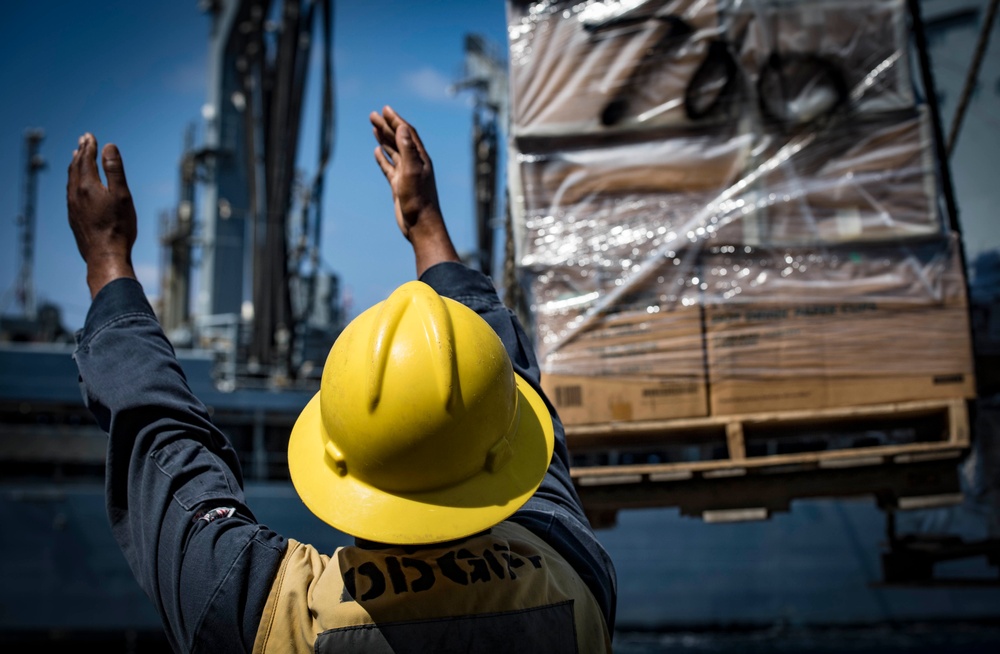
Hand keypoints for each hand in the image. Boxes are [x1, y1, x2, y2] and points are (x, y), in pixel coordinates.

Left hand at [67, 133, 137, 297]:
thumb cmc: (118, 227)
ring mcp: (72, 207)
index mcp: (87, 186)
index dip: (89, 146)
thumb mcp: (122, 195)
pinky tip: (77, 186)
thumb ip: (114, 170)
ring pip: (70, 180)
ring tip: (77, 158)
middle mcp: (76, 194)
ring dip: (74, 166)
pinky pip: (70, 193)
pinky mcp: (73, 218)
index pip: (86, 159)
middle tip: (83, 141)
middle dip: (80, 152)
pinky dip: (73, 181)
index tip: (90, 136)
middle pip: (75, 167)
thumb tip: (108, 146)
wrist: (105, 256)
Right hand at [370, 106, 459, 275]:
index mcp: (420, 158)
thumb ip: (407, 149)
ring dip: (384, 139)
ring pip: (393, 151)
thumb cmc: (419, 200)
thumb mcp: (412, 171)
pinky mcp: (399, 185)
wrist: (421, 225)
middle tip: (373, 115)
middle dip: (387, 126)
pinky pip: (389, 167)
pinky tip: (377, 151)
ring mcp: (406, 174)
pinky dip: (383, 158)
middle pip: (399, 139)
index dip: (396, 120)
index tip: (385, 109)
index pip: (407, 133)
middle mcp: (414, 164)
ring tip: (373, 126)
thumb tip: (402, 127)